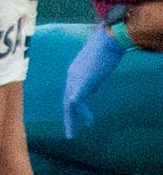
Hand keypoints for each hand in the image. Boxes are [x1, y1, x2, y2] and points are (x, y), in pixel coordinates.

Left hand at [63, 21, 127, 137]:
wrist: (108, 39)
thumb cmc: (105, 50)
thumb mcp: (97, 68)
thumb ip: (92, 79)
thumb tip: (92, 88)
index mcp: (74, 74)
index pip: (70, 94)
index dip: (73, 109)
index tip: (80, 120)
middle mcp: (71, 76)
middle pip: (66, 101)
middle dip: (68, 118)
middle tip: (70, 134)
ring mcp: (76, 78)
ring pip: (69, 103)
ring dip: (72, 120)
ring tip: (73, 135)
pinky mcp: (83, 80)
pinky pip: (78, 98)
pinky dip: (81, 111)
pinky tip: (86, 121)